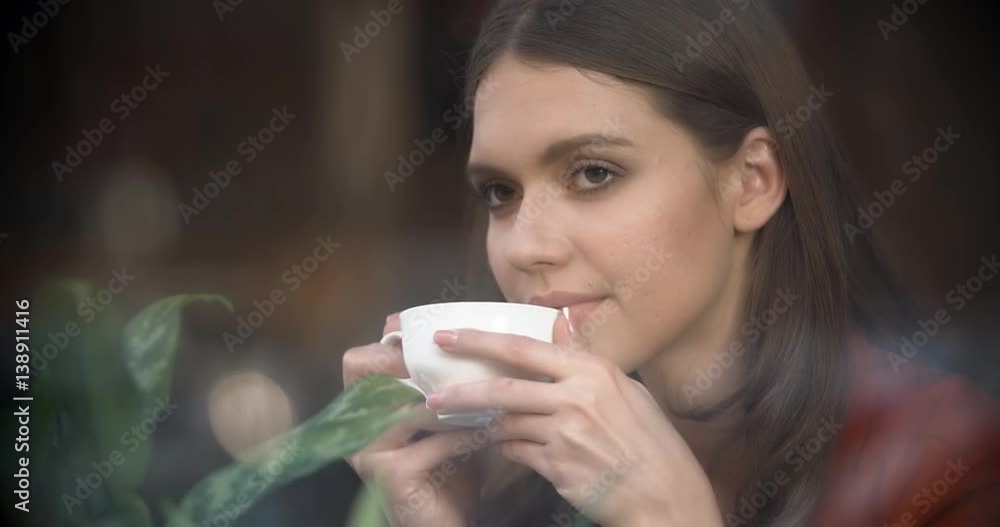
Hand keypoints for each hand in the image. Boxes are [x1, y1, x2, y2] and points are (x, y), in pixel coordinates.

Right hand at [342, 312, 482, 526]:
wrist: (446, 525)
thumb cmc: (447, 469)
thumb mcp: (444, 420)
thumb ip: (445, 383)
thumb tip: (477, 335)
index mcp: (365, 412)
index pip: (362, 360)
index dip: (390, 340)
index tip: (429, 331)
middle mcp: (357, 430)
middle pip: (367, 372)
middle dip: (411, 358)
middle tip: (451, 354)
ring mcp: (370, 453)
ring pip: (405, 404)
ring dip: (448, 396)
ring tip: (483, 390)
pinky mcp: (391, 474)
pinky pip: (433, 441)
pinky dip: (465, 433)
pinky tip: (489, 431)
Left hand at [423, 312, 724, 525]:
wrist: (665, 494)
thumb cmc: (650, 442)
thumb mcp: (626, 390)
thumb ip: (585, 358)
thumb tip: (560, 324)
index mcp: (593, 371)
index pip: (523, 348)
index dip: (480, 340)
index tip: (449, 336)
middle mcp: (577, 398)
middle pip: (503, 387)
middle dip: (461, 390)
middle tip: (432, 392)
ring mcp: (565, 434)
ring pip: (506, 423)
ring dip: (481, 425)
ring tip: (460, 423)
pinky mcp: (557, 467)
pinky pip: (517, 452)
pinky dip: (507, 448)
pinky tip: (504, 447)